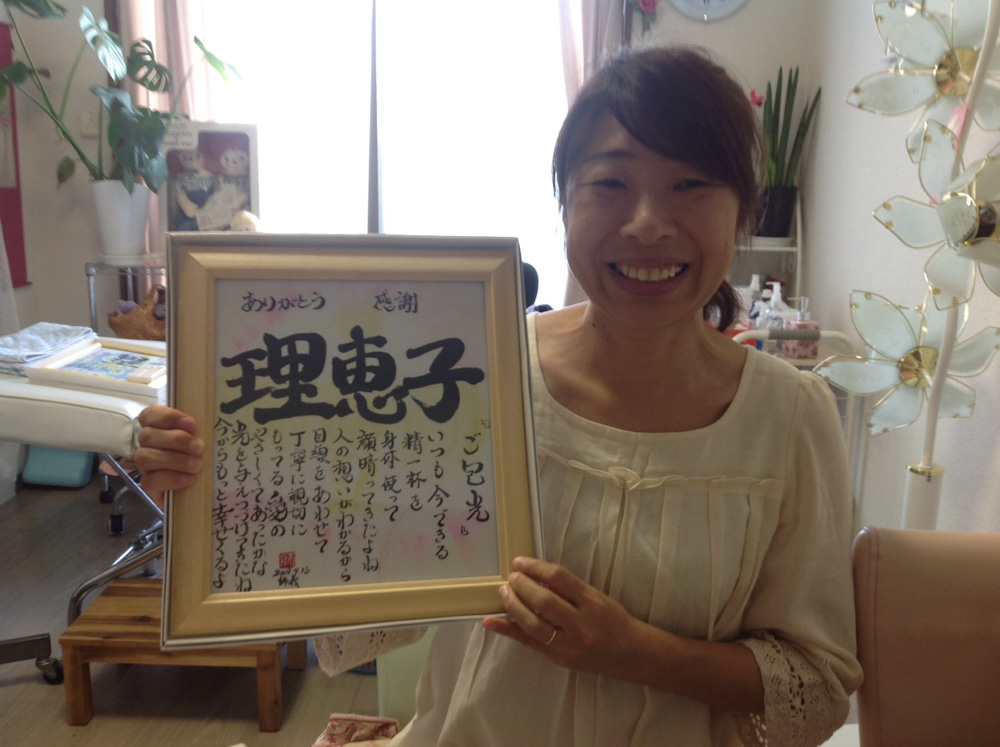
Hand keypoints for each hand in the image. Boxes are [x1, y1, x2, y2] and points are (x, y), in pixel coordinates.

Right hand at [133, 405, 203, 504]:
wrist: (203, 491)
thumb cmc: (204, 458)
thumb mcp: (204, 441)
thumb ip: (202, 430)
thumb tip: (216, 419)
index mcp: (159, 429)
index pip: (150, 415)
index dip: (167, 417)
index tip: (192, 424)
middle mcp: (149, 446)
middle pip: (147, 435)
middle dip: (176, 440)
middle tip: (200, 447)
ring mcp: (147, 467)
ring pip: (145, 457)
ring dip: (174, 459)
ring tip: (197, 465)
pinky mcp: (150, 487)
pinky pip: (150, 481)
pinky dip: (171, 478)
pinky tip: (189, 479)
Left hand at [482, 556, 644, 678]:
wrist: (630, 654)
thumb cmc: (613, 619)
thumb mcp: (597, 596)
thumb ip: (569, 588)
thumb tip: (536, 574)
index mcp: (592, 602)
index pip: (558, 579)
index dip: (536, 568)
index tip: (520, 561)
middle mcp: (580, 624)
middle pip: (543, 601)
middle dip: (522, 586)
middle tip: (511, 576)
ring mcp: (568, 644)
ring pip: (533, 624)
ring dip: (513, 605)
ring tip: (503, 592)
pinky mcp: (558, 658)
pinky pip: (528, 643)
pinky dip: (507, 631)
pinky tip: (490, 622)